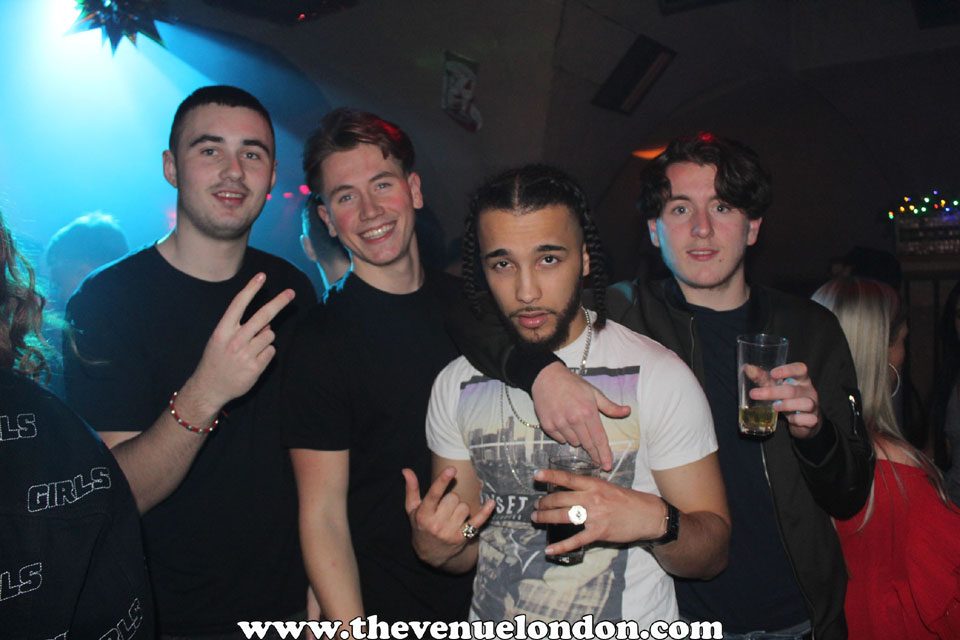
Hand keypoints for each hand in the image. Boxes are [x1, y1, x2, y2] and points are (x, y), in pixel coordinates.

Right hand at [188, 273, 294, 412]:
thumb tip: (266, 322)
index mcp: (222, 331)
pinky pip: (271, 352)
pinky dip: (266, 354)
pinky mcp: (255, 368)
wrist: (209, 388)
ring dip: (266, 339)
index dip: (251, 288)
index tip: (262, 276)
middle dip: (279, 302)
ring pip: (270, 335)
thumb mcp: (221, 340)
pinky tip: (253, 361)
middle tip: (291, 292)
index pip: (238, 304)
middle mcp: (235, 340)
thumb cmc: (217, 359)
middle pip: (263, 316)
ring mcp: (246, 354)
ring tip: (251, 349)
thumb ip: (241, 328)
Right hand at [403, 467, 494, 566]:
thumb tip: (406, 470)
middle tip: (444, 507)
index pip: (434, 495)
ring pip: (464, 507)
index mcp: (424, 514)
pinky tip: (491, 503)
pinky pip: (478, 521)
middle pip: (453, 498)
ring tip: (452, 516)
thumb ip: (411, 489)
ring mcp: (451, 531)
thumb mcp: (412, 510)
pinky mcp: (463, 537)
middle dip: (451, 499)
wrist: (430, 555)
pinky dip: (485, 512)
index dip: (443, 481)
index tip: (451, 469)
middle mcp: (437, 524)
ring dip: (461, 508)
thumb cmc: (421, 527)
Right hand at [531, 362, 629, 470]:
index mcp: (588, 412)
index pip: (599, 439)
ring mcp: (559, 423)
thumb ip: (610, 406)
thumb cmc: (573, 384)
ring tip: (576, 427)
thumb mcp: (594, 392)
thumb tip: (628, 411)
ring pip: (573, 443)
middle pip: (587, 444)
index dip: (604, 454)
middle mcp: (574, 419)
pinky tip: (564, 425)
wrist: (546, 377)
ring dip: (578, 440)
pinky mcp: (547, 425)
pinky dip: (564, 436)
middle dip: (594, 453)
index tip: (608, 466)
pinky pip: (560, 439)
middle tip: (598, 461)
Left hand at [531, 469, 666, 555]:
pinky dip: (561, 546)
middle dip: (544, 503)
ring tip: (537, 518)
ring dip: (546, 517)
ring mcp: (595, 516)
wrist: (648, 515)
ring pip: (563, 516)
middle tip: (536, 505)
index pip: (568, 478)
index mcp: (594, 484)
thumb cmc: (627, 500)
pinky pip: (576, 540)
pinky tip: (550, 549)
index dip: (551, 476)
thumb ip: (589, 488)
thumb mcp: (607, 486)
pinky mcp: (599, 532)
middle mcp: (592, 498)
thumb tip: (568, 489)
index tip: (537, 475)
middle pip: (560, 499)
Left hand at [750, 362, 820, 437]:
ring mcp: (813, 405)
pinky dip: (798, 419)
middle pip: (793, 390)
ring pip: (806, 403)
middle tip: (754, 394)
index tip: (772, 373)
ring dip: (788, 405)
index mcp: (801, 379)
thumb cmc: (789, 398)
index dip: (787, 370)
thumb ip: (763, 378)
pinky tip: (790, 419)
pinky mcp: (813, 419)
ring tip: (774, 407)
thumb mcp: (777, 386)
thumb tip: (748, 368)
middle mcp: (808, 390)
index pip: (800, 369)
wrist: (804, 419)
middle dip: (773, 392)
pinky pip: (808, 419)